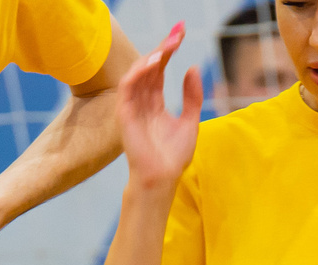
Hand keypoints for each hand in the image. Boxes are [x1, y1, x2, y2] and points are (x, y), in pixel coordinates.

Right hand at [116, 22, 200, 194]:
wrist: (162, 179)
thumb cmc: (173, 157)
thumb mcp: (190, 121)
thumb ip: (191, 96)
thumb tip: (193, 67)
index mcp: (155, 102)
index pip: (159, 70)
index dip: (168, 50)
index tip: (181, 33)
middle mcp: (141, 101)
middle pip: (149, 66)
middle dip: (163, 47)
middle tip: (178, 33)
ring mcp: (132, 107)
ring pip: (138, 72)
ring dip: (152, 57)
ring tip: (169, 46)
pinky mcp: (124, 114)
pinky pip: (128, 86)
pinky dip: (138, 72)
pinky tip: (153, 62)